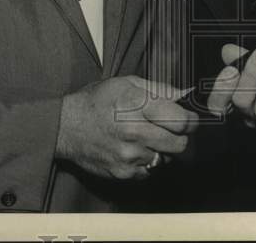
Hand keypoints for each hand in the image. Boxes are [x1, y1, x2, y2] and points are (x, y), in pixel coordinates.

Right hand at [55, 75, 197, 180]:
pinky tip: (136, 150)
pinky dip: (148, 162)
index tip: (189, 119)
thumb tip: (184, 94)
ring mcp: (128, 155)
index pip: (182, 121)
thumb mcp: (127, 83)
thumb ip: (159, 89)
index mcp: (138, 106)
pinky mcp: (122, 172)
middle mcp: (135, 132)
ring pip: (166, 158)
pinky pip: (149, 171)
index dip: (190, 120)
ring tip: (148, 138)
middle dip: (180, 136)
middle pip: (179, 144)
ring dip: (163, 150)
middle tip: (172, 130)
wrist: (65, 126)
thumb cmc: (97, 101)